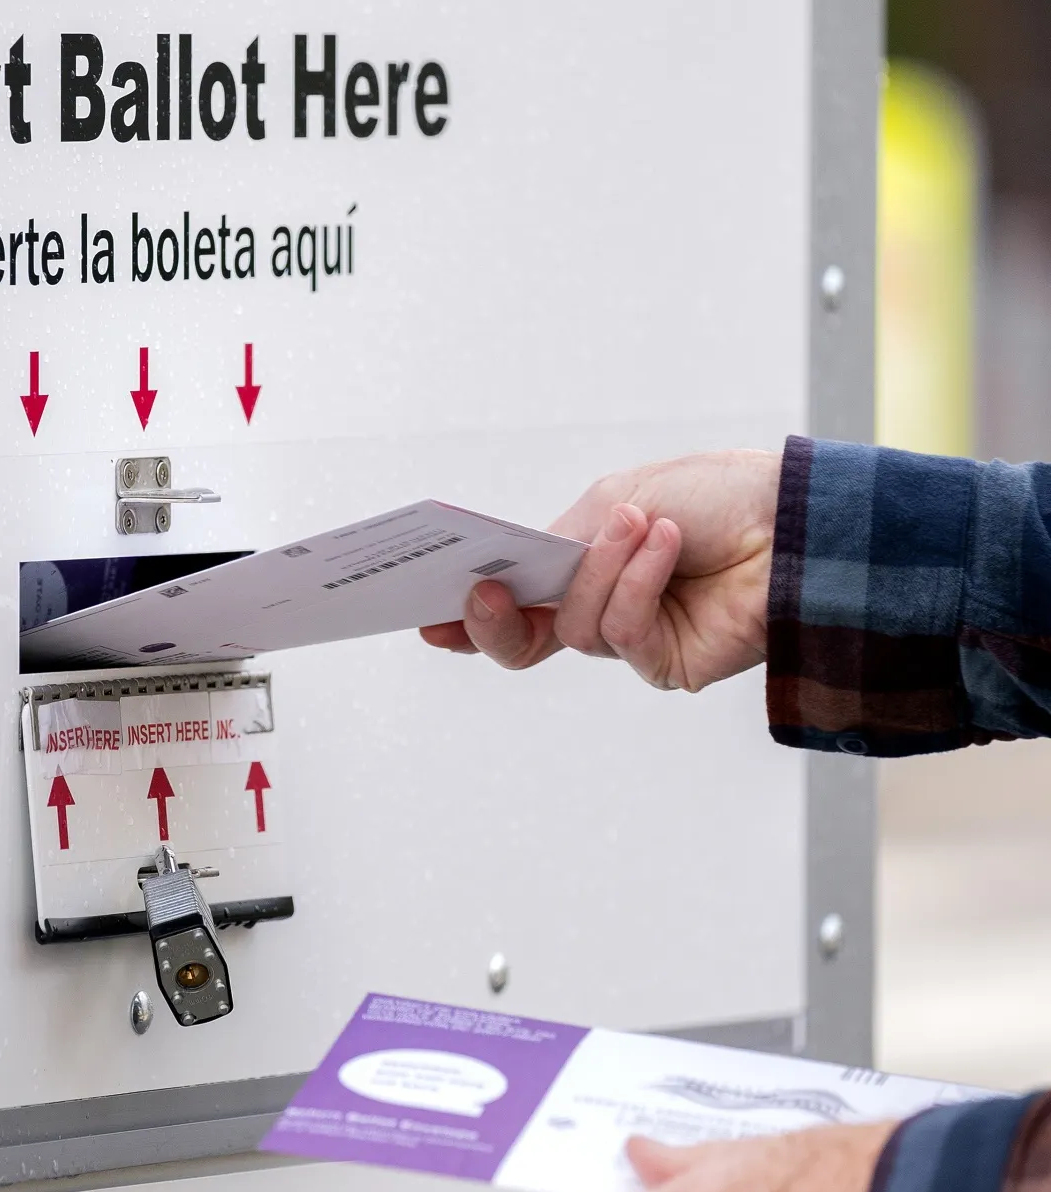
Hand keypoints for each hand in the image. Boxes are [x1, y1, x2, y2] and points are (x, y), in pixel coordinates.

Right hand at [419, 449, 780, 691]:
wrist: (794, 518)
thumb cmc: (714, 497)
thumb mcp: (615, 500)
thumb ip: (559, 543)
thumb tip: (515, 583)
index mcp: (584, 567)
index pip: (516, 602)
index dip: (470, 616)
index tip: (427, 618)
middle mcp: (602, 607)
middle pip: (524, 641)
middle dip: (495, 623)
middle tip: (483, 597)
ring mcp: (634, 640)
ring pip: (574, 628)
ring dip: (603, 570)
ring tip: (643, 524)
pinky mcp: (667, 664)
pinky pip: (623, 633)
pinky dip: (640, 584)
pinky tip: (667, 545)